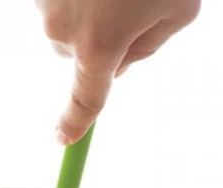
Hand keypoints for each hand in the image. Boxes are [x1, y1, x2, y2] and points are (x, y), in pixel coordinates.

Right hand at [36, 0, 200, 143]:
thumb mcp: (178, 5)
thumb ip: (149, 46)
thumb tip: (121, 63)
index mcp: (99, 43)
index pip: (86, 99)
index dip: (75, 123)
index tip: (64, 139)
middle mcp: (63, 28)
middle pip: (76, 53)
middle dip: (97, 37)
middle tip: (128, 1)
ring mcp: (44, 0)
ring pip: (65, 22)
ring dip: (87, 8)